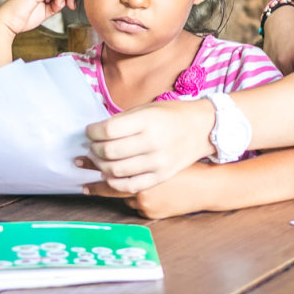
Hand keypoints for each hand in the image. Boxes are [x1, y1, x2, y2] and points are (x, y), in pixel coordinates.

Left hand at [78, 99, 214, 192]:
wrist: (204, 128)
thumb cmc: (173, 115)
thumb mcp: (148, 108)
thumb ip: (123, 121)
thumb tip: (95, 133)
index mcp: (148, 120)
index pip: (108, 130)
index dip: (92, 132)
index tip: (89, 131)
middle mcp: (153, 142)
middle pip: (108, 152)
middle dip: (93, 149)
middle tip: (90, 146)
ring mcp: (158, 162)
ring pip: (115, 171)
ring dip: (99, 166)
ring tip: (97, 160)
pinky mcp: (161, 176)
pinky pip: (130, 185)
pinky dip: (113, 182)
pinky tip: (108, 176)